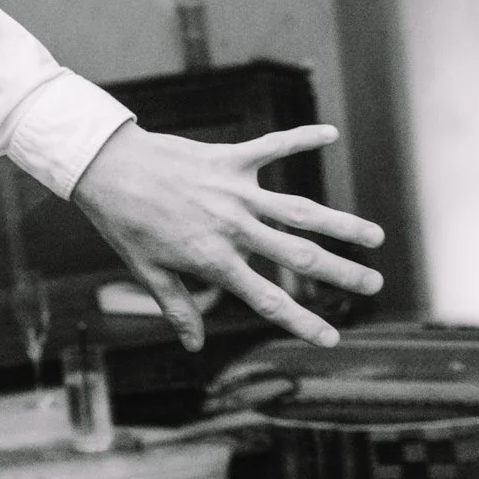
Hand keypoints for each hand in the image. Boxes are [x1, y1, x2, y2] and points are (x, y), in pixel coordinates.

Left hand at [68, 121, 382, 350]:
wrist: (102, 166)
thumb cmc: (122, 222)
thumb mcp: (145, 270)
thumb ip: (177, 306)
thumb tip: (194, 345)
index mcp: (214, 260)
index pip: (267, 299)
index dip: (302, 322)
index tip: (332, 339)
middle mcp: (233, 227)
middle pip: (298, 255)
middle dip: (341, 272)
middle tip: (376, 284)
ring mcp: (235, 191)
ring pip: (299, 210)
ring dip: (340, 223)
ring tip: (375, 236)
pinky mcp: (228, 159)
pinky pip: (272, 147)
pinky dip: (301, 139)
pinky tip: (330, 133)